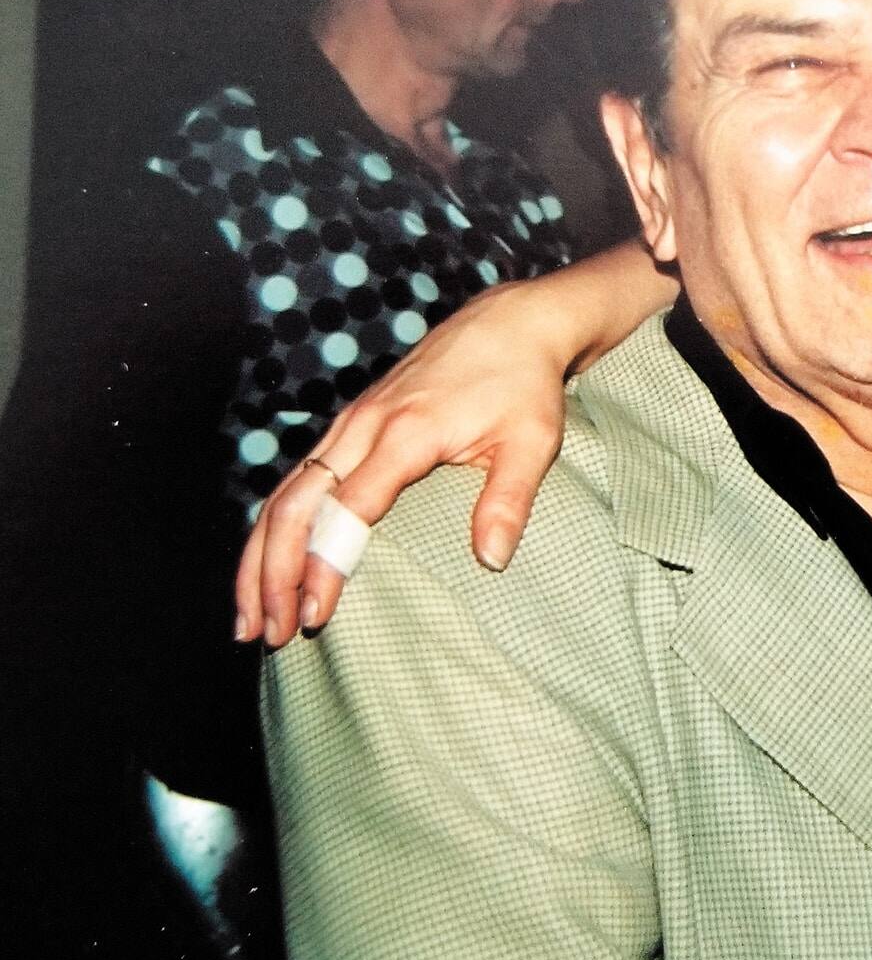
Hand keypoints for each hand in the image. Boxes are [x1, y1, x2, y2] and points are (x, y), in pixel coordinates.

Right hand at [235, 279, 569, 646]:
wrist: (509, 326)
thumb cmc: (524, 386)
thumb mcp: (533, 440)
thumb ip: (509, 499)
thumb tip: (491, 559)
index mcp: (405, 432)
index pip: (347, 509)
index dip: (324, 563)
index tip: (315, 614)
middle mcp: (364, 426)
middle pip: (294, 505)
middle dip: (272, 573)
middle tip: (269, 633)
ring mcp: (350, 424)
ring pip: (284, 495)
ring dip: (259, 558)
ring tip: (250, 619)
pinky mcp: (350, 427)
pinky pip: (298, 481)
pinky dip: (274, 528)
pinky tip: (266, 568)